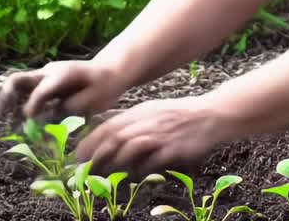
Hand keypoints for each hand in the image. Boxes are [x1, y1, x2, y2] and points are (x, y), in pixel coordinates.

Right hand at [0, 60, 125, 122]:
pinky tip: (19, 123)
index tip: (29, 124)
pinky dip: (19, 106)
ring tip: (10, 124)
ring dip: (10, 103)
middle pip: (18, 79)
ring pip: (18, 85)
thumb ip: (69, 109)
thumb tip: (47, 118)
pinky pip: (25, 92)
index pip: (40, 91)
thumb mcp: (92, 101)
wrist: (110, 70)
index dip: (33, 108)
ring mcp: (44, 76)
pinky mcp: (44, 84)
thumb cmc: (104, 86)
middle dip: (6, 97)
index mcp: (62, 75)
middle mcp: (48, 73)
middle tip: (2, 114)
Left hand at [74, 96, 233, 177]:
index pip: (109, 126)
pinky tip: (134, 177)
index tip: (77, 155)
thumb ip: (132, 122)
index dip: (91, 141)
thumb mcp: (153, 111)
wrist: (211, 114)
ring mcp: (161, 134)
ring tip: (103, 177)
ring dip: (115, 162)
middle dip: (96, 154)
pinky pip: (153, 160)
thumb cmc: (180, 115)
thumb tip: (110, 137)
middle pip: (116, 137)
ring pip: (131, 147)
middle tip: (84, 170)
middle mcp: (147, 121)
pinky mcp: (174, 148)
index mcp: (140, 112)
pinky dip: (141, 169)